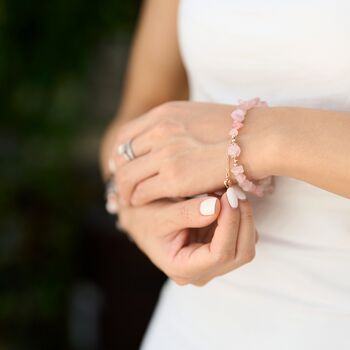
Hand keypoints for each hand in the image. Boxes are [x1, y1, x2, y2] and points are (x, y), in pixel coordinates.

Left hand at [112, 101, 275, 205]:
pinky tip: (143, 204)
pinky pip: (143, 191)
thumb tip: (170, 139)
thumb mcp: (198, 117)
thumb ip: (178, 127)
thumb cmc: (236, 130)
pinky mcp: (174, 177)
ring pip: (128, 176)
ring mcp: (165, 153)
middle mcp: (159, 130)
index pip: (126, 135)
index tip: (123, 166)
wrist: (258, 138)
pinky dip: (139, 199)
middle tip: (122, 186)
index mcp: (164, 113)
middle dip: (119, 173)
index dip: (120, 153)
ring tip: (129, 199)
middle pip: (121, 156)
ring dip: (125, 190)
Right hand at [118, 187, 257, 285]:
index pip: (219, 255)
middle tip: (234, 190)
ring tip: (227, 192)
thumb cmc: (145, 219)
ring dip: (243, 217)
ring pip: (246, 245)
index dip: (230, 225)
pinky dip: (239, 217)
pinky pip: (242, 236)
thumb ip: (187, 213)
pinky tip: (225, 200)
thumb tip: (217, 207)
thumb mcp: (160, 214)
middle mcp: (202, 272)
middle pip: (240, 253)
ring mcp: (213, 264)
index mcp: (183, 269)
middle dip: (242, 220)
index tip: (229, 196)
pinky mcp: (219, 250)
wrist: (142, 220)